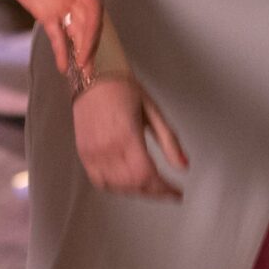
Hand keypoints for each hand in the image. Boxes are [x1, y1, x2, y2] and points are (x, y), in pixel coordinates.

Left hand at [0, 0, 100, 69]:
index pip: (95, 4)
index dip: (95, 23)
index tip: (88, 37)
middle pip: (89, 22)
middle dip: (90, 44)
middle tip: (87, 65)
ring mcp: (60, 3)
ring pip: (77, 31)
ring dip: (82, 50)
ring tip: (83, 72)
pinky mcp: (44, 12)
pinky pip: (57, 35)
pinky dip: (61, 51)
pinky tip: (63, 67)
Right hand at [72, 74, 188, 199]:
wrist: (91, 74)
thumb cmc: (122, 87)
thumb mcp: (153, 111)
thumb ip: (169, 141)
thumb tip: (184, 167)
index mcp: (126, 136)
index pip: (147, 176)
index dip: (165, 190)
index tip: (177, 194)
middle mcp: (107, 148)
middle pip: (134, 185)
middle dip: (154, 191)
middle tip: (168, 190)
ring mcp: (92, 152)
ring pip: (118, 187)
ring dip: (137, 191)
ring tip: (151, 186)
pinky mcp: (83, 153)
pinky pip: (100, 181)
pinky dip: (117, 187)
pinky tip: (128, 183)